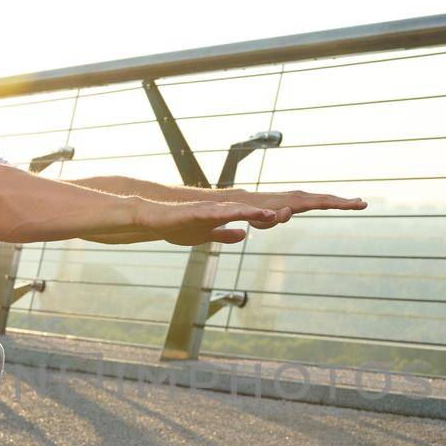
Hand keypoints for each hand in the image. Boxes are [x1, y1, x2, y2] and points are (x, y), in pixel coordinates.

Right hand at [137, 199, 279, 245]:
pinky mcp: (197, 213)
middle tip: (292, 213)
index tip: (290, 217)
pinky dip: (230, 215)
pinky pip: (216, 214)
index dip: (270, 217)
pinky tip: (241, 216)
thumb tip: (242, 235)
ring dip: (256, 214)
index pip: (252, 216)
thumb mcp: (206, 236)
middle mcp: (221, 209)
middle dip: (270, 213)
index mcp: (225, 216)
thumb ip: (224, 235)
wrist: (153, 219)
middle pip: (251, 210)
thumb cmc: (177, 227)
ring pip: (237, 211)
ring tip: (275, 216)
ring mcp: (209, 210)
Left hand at [241, 189, 366, 224]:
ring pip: (323, 198)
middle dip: (345, 201)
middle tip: (363, 204)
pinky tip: (338, 203)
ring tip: (357, 203)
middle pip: (327, 198)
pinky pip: (317, 200)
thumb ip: (275, 216)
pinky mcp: (297, 200)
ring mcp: (299, 197)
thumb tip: (288, 212)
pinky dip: (330, 201)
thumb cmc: (254, 214)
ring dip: (340, 200)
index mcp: (296, 202)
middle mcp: (300, 196)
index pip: (322, 202)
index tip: (355, 204)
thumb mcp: (263, 219)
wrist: (247, 203)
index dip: (339, 203)